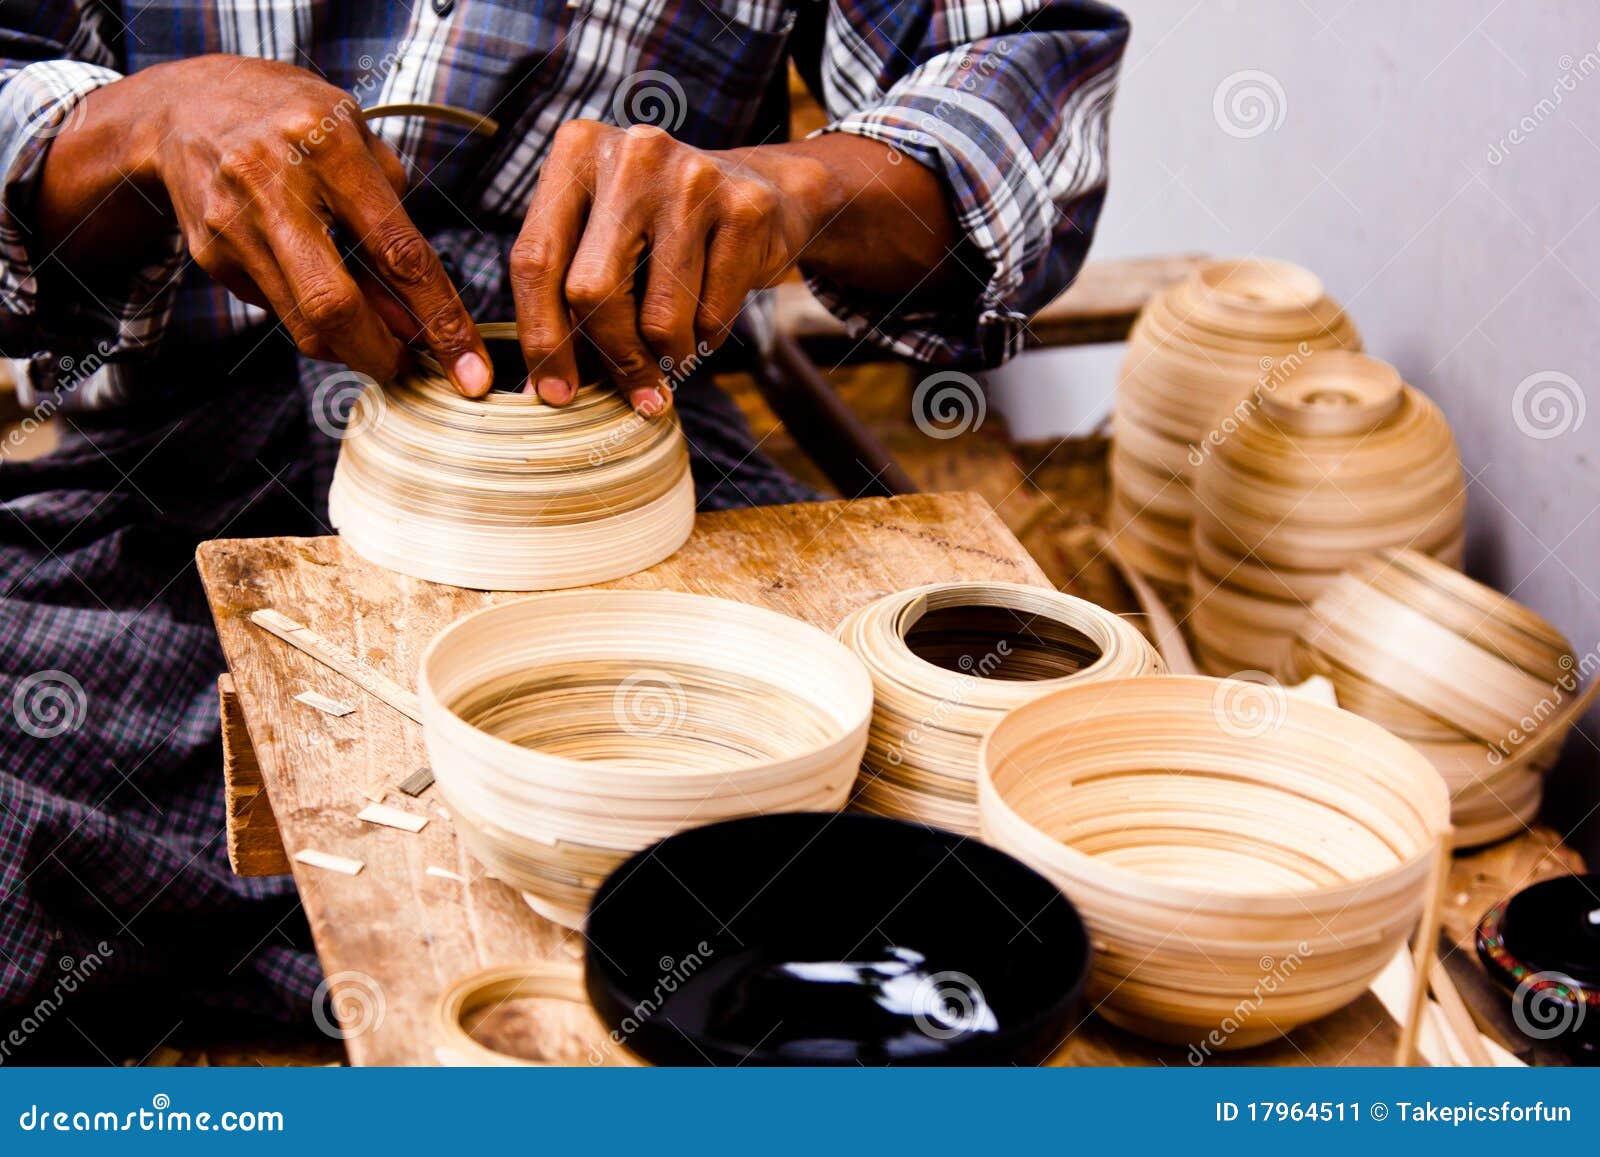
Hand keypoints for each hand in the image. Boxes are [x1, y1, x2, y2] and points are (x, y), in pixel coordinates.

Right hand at [38, 55, 490, 393]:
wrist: (188, 102)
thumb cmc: (301, 125)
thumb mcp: (361, 145)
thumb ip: (394, 229)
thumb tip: (416, 323)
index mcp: (329, 147)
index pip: (399, 253)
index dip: (440, 320)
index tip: (472, 371)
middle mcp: (271, 184)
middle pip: (333, 306)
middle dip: (383, 356)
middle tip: (411, 370)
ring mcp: (232, 224)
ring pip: (303, 324)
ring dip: (352, 349)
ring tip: (379, 342)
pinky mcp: (210, 255)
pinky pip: (278, 311)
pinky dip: (313, 321)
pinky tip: (326, 298)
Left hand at [511, 121, 832, 412]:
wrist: (768, 191)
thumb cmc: (666, 227)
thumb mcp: (607, 234)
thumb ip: (569, 289)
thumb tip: (543, 388)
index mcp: (577, 151)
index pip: (535, 259)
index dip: (541, 337)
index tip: (552, 393)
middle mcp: (631, 154)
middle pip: (592, 290)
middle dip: (612, 356)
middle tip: (633, 391)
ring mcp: (692, 177)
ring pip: (658, 317)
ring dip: (666, 356)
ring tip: (674, 350)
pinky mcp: (745, 209)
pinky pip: (711, 315)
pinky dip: (706, 340)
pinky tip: (708, 320)